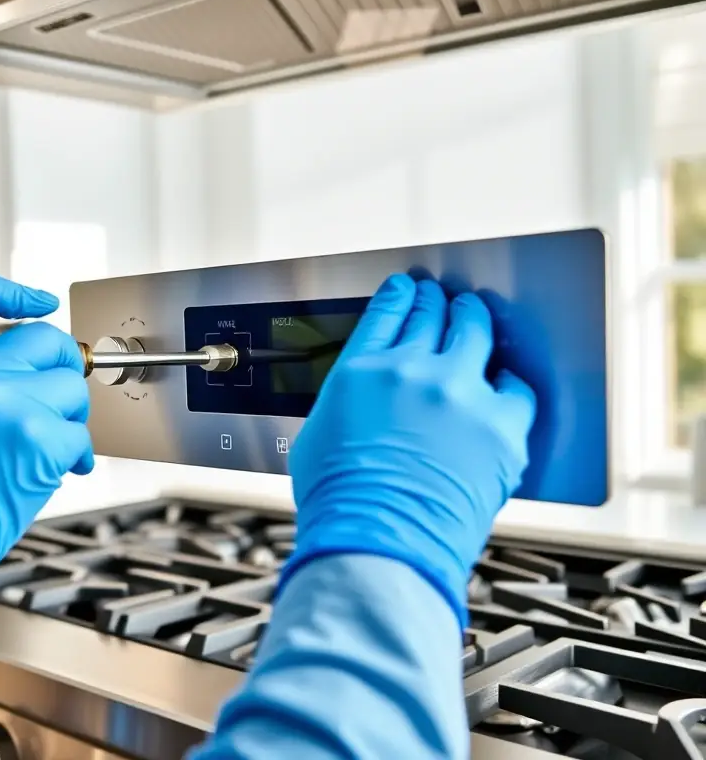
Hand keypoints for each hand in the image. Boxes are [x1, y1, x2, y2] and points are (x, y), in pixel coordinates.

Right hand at [0, 272, 93, 612]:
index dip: (17, 293)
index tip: (43, 302)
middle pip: (46, 340)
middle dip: (64, 364)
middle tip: (63, 393)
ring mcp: (5, 404)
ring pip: (71, 387)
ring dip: (71, 416)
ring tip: (55, 444)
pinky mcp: (37, 441)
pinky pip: (79, 435)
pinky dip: (78, 455)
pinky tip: (63, 470)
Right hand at [283, 274, 535, 627]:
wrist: (378, 544)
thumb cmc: (341, 504)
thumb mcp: (318, 436)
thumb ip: (346, 403)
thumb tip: (361, 402)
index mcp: (361, 370)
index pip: (387, 310)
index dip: (400, 294)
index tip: (407, 290)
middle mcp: (411, 370)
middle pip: (433, 313)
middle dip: (439, 302)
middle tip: (444, 301)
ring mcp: (460, 393)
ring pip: (476, 332)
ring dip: (474, 321)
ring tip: (476, 320)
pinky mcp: (500, 425)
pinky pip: (517, 386)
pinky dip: (509, 382)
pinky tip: (505, 383)